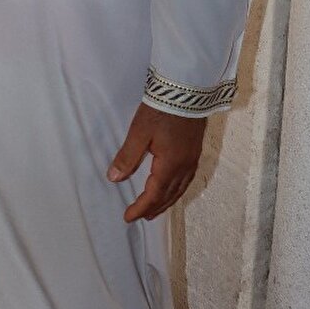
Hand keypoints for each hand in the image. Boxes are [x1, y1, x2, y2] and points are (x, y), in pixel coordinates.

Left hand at [107, 103, 206, 221]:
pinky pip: (187, 180)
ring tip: (155, 209)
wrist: (186, 91)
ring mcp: (192, 159)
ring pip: (179, 189)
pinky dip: (177, 190)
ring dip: (166, 202)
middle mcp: (184, 167)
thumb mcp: (139, 133)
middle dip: (153, 209)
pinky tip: (172, 188)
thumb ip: (127, 157)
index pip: (154, 195)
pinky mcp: (195, 151)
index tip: (128, 217)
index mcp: (170, 165)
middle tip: (139, 217)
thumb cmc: (161, 110)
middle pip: (168, 196)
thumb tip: (114, 178)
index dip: (140, 208)